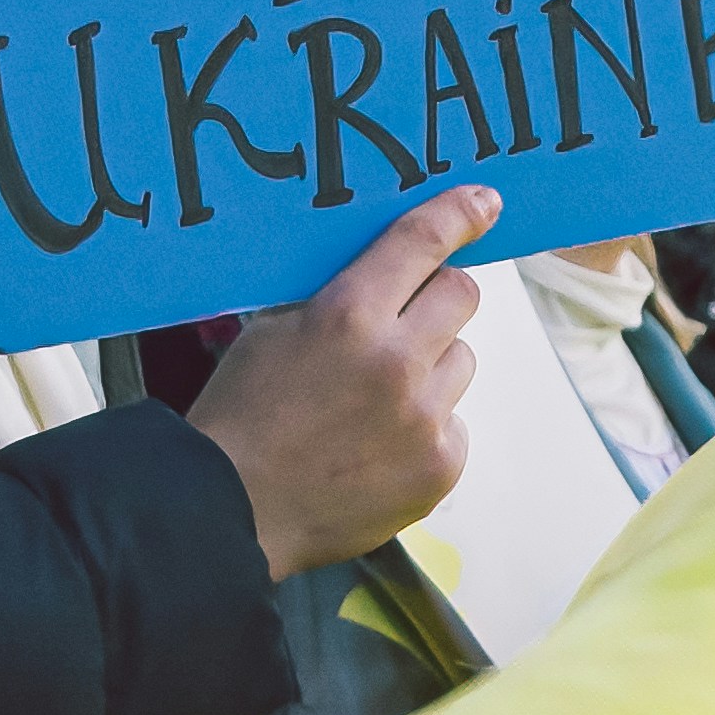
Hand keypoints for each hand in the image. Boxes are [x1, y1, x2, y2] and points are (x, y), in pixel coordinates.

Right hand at [194, 188, 499, 580]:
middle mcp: (397, 363)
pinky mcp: (442, 465)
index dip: (458, 215)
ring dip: (430, 368)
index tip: (484, 203)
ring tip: (374, 400)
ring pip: (461, 360)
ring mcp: (425, 418)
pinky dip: (427, 427)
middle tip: (405, 321)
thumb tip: (391, 265)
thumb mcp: (272, 331)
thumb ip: (336, 296)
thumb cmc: (243, 414)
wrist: (229, 511)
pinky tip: (379, 445)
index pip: (422, 243)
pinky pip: (454, 422)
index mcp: (348, 317)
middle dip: (436, 299)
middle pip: (462, 295)